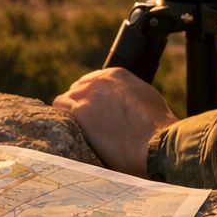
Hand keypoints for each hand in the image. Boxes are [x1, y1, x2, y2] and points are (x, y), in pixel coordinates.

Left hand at [52, 68, 176, 175]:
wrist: (156, 141)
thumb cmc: (158, 127)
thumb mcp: (146, 98)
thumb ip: (129, 95)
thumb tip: (123, 105)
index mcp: (117, 75)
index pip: (91, 81)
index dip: (89, 98)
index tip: (91, 112)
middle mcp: (100, 81)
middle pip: (77, 90)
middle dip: (78, 105)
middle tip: (83, 126)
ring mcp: (88, 95)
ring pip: (64, 100)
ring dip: (68, 114)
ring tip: (74, 132)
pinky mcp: (80, 112)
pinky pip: (59, 110)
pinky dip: (61, 120)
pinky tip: (66, 133)